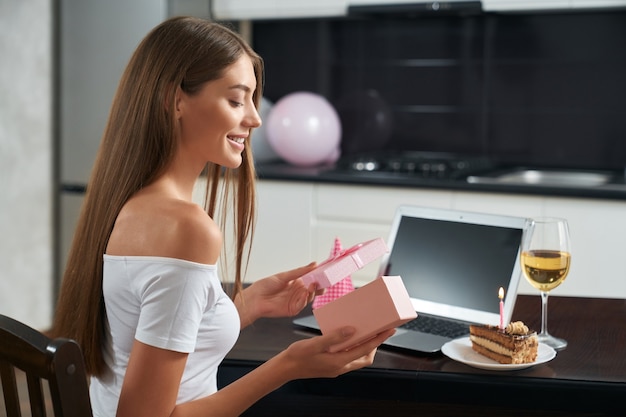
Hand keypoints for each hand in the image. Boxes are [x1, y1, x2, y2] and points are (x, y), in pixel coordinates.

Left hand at [236, 262, 320, 326]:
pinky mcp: (292, 309)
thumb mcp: (285, 276)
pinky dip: (305, 299)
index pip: (312, 279)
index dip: (319, 276)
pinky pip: (302, 305)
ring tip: (313, 284)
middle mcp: (298, 292)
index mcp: (297, 282)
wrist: (254, 298)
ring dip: (313, 291)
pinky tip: (305, 293)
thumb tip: (314, 264)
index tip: (326, 272)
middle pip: (314, 290)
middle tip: (324, 281)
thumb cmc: (266, 286)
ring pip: (310, 297)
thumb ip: (300, 271)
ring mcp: (296, 301)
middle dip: (320, 286)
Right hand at [277, 327, 396, 379]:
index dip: (379, 339)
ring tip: (367, 331)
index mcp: (339, 362)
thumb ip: (334, 337)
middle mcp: (341, 367)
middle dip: (376, 344)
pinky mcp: (331, 365)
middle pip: (366, 357)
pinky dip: (354, 348)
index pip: (365, 349)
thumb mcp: (315, 344)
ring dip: (365, 346)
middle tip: (381, 330)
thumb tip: (352, 330)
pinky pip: (348, 357)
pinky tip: (349, 337)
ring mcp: (336, 367)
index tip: (389, 329)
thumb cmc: (298, 355)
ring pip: (358, 358)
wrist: (285, 368)